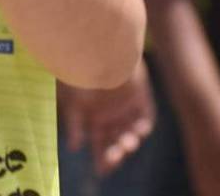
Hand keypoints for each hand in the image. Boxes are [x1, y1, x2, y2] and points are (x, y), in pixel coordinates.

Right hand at [58, 57, 155, 175]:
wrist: (98, 48)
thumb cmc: (81, 74)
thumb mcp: (73, 100)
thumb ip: (75, 124)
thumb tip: (73, 148)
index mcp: (93, 116)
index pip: (99, 142)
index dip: (100, 156)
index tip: (101, 171)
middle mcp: (110, 114)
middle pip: (115, 141)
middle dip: (114, 153)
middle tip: (112, 161)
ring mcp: (126, 107)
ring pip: (130, 133)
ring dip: (128, 143)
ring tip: (124, 146)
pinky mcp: (141, 97)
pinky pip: (145, 119)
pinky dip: (141, 129)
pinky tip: (135, 134)